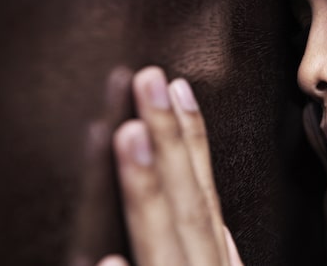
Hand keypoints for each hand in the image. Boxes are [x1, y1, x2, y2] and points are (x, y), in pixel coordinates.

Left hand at [97, 66, 242, 265]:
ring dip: (146, 192)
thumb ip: (214, 255)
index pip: (203, 194)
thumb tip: (221, 226)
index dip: (193, 140)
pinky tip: (105, 259)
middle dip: (169, 139)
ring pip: (162, 246)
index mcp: (214, 264)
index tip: (179, 86)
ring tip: (129, 135)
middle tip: (149, 78)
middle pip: (188, 205)